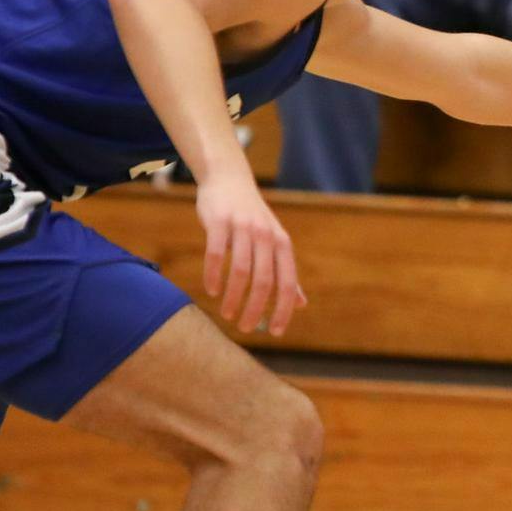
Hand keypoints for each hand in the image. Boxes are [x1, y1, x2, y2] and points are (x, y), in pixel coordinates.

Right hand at [196, 166, 304, 335]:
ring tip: (228, 315)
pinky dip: (213, 276)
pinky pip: (216, 254)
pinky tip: (211, 291)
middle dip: (255, 309)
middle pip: (264, 281)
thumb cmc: (252, 217)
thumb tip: (300, 304)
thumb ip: (286, 272)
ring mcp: (243, 227)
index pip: (287, 283)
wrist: (229, 178)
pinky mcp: (219, 221)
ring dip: (234, 297)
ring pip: (240, 271)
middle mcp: (266, 236)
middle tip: (246, 328)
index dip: (283, 309)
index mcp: (282, 244)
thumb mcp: (275, 241)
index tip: (274, 332)